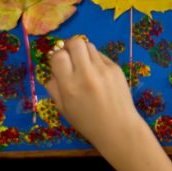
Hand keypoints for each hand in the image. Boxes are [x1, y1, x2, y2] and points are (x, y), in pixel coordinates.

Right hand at [45, 37, 153, 161]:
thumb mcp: (63, 109)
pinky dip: (96, 60)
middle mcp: (86, 74)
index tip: (58, 64)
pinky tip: (97, 74)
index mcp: (70, 86)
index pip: (58, 56)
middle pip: (75, 43)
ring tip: (84, 66)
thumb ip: (54, 87)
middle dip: (69, 47)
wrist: (118, 128)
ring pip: (89, 46)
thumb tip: (53, 70)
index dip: (56, 57)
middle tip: (70, 58)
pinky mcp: (116, 68)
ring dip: (83, 53)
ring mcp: (103, 69)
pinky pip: (101, 55)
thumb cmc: (87, 122)